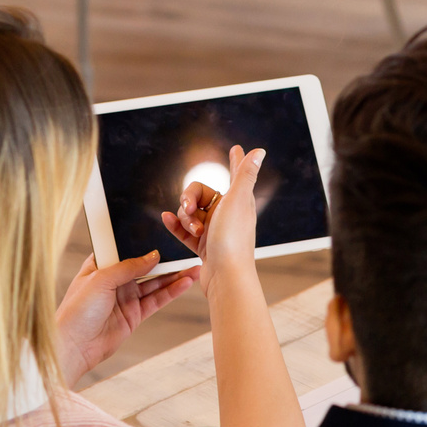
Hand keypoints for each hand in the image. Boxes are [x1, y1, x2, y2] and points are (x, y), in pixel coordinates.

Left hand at [54, 251, 199, 382]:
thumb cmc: (76, 310)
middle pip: (145, 267)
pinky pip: (156, 300)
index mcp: (101, 266)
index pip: (127, 250)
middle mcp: (115, 281)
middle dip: (166, 260)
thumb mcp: (101, 279)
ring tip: (194, 267)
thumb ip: (129, 267)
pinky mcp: (134, 315)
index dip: (145, 243)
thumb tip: (153, 256)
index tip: (165, 235)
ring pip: (155, 283)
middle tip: (186, 252)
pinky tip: (185, 283)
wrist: (73, 346)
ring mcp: (126, 298)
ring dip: (174, 276)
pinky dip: (171, 292)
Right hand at [162, 145, 264, 297]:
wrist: (226, 277)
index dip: (235, 161)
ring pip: (190, 213)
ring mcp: (216, 230)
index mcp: (240, 201)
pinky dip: (176, 226)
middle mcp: (228, 214)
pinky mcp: (204, 246)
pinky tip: (166, 219)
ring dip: (185, 219)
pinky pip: (185, 230)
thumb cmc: (233, 239)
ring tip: (194, 231)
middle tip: (188, 209)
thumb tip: (260, 150)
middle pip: (200, 195)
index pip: (237, 174)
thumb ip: (245, 174)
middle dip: (189, 200)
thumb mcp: (238, 200)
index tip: (236, 149)